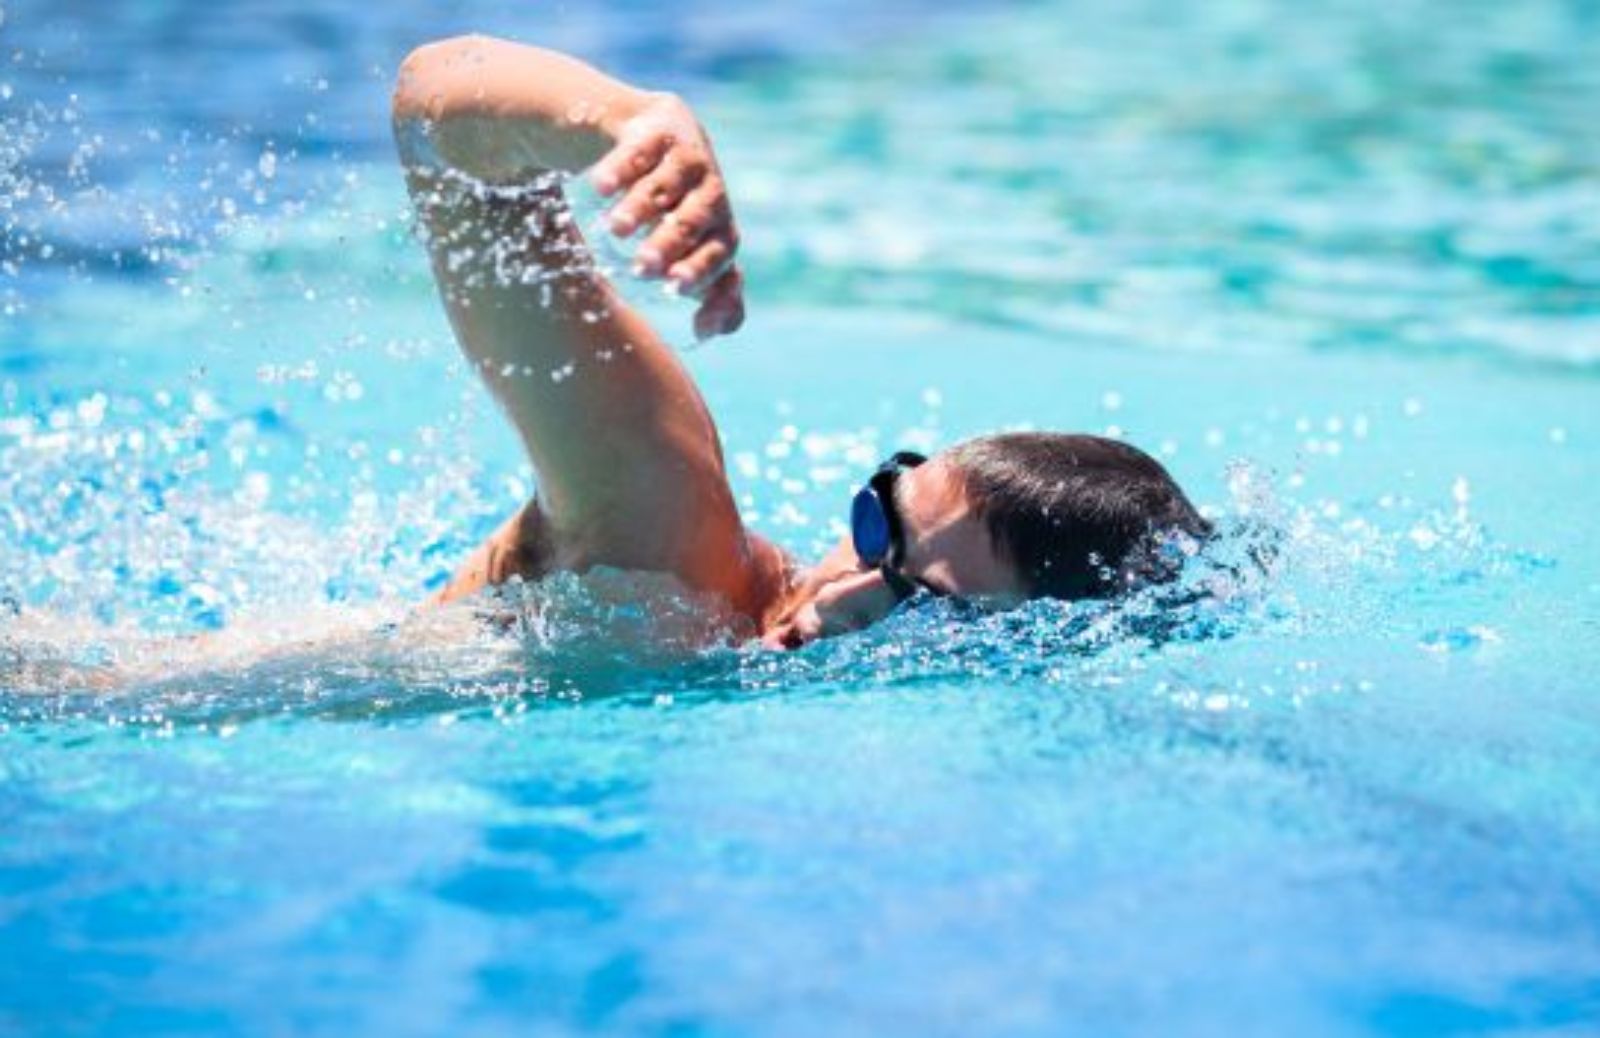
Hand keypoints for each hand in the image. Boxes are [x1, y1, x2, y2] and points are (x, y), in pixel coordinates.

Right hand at [591, 93, 744, 338]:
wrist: (639, 133)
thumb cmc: (666, 205)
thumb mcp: (688, 246)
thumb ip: (706, 288)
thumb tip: (707, 333)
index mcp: (720, 221)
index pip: (723, 248)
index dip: (704, 269)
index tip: (673, 288)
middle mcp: (711, 185)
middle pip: (700, 215)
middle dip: (673, 242)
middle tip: (642, 266)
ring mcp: (686, 150)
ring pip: (669, 181)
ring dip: (643, 206)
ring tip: (614, 229)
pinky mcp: (656, 122)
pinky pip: (640, 146)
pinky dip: (621, 167)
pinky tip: (601, 187)